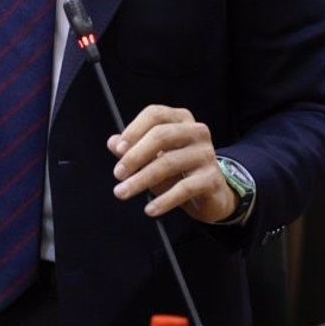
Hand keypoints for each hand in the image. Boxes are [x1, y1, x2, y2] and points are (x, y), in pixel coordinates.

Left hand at [109, 104, 235, 222]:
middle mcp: (196, 132)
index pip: (155, 115)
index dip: (134, 130)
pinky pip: (184, 188)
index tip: (118, 149)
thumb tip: (112, 142)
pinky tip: (150, 210)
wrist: (211, 195)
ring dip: (141, 180)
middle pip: (161, 136)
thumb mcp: (152, 158)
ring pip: (169, 163)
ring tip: (122, 193)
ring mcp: (206, 154)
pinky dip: (165, 200)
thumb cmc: (178, 171)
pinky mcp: (212, 178)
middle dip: (135, 156)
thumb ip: (132, 149)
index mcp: (181, 119)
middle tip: (117, 174)